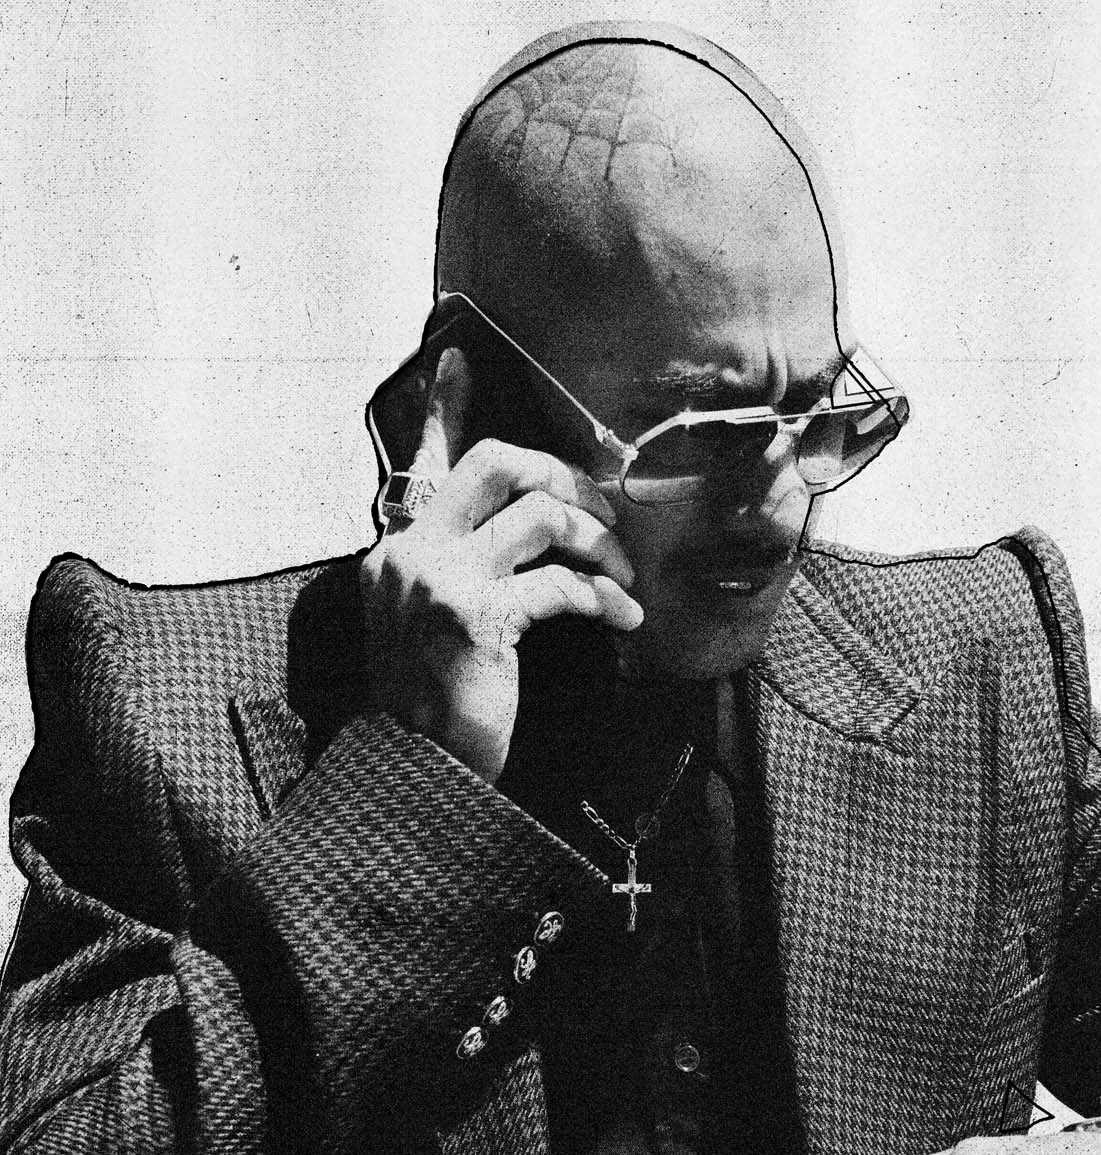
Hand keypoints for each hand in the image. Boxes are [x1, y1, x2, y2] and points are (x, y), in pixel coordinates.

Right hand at [360, 347, 642, 783]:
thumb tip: (523, 534)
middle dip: (563, 474)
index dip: (442, 407)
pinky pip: (557, 582)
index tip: (460, 358)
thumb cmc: (438, 701)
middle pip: (496, 462)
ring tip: (621, 573)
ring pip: (539, 515)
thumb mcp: (430, 624)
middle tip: (601, 511)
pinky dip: (602, 596)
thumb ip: (459, 569)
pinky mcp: (474, 617)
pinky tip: (623, 618)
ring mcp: (437, 581)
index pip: (421, 459)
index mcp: (397, 549)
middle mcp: (409, 553)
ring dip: (597, 540)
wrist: (417, 771)